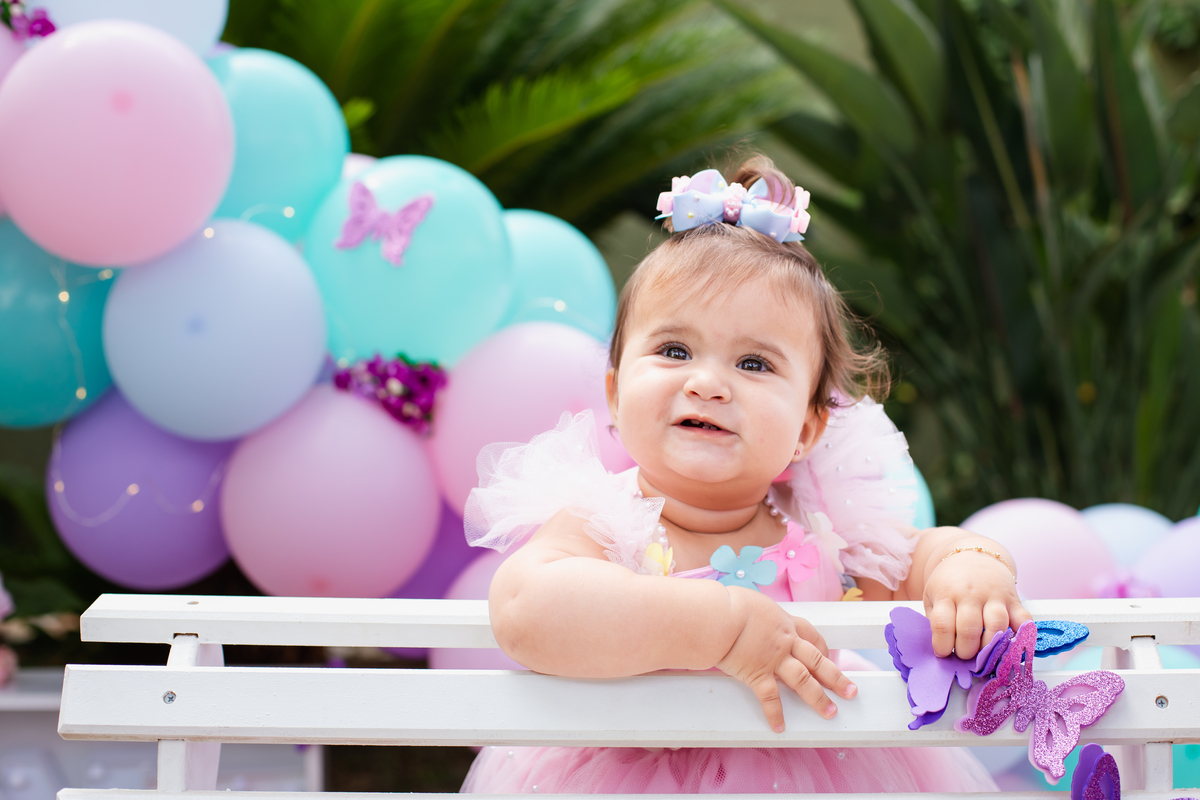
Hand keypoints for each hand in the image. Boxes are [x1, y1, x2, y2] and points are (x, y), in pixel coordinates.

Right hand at [715, 587, 855, 731]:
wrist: (719, 616)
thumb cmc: (729, 604)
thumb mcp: (751, 601)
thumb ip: (758, 612)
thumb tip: (750, 612)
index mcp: (784, 622)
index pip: (811, 636)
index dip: (824, 648)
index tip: (829, 657)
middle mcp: (785, 642)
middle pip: (817, 661)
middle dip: (836, 678)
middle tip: (850, 691)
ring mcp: (773, 660)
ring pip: (803, 681)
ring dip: (818, 698)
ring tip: (830, 712)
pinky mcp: (757, 674)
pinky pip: (770, 697)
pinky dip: (774, 713)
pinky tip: (779, 726)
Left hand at [924, 546, 1030, 658]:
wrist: (973, 556)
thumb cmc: (950, 583)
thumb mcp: (933, 596)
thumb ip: (936, 621)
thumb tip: (944, 650)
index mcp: (946, 595)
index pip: (942, 624)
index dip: (942, 644)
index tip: (943, 653)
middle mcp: (970, 595)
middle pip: (969, 629)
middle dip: (966, 650)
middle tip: (964, 655)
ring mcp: (994, 596)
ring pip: (996, 625)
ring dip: (990, 646)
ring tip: (984, 651)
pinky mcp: (1013, 599)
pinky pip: (1023, 618)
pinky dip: (1023, 633)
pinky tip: (1014, 641)